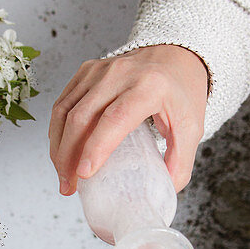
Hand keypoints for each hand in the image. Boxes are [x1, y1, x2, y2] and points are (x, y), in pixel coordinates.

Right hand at [49, 44, 208, 194]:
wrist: (174, 55)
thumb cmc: (181, 92)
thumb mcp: (192, 128)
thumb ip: (181, 163)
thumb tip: (163, 193)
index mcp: (149, 87)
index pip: (115, 118)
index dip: (96, 147)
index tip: (84, 174)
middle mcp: (120, 74)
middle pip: (82, 116)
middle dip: (69, 156)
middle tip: (69, 186)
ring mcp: (99, 71)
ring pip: (65, 110)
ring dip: (58, 147)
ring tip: (63, 175)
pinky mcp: (86, 71)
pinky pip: (63, 103)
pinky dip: (58, 131)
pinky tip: (62, 152)